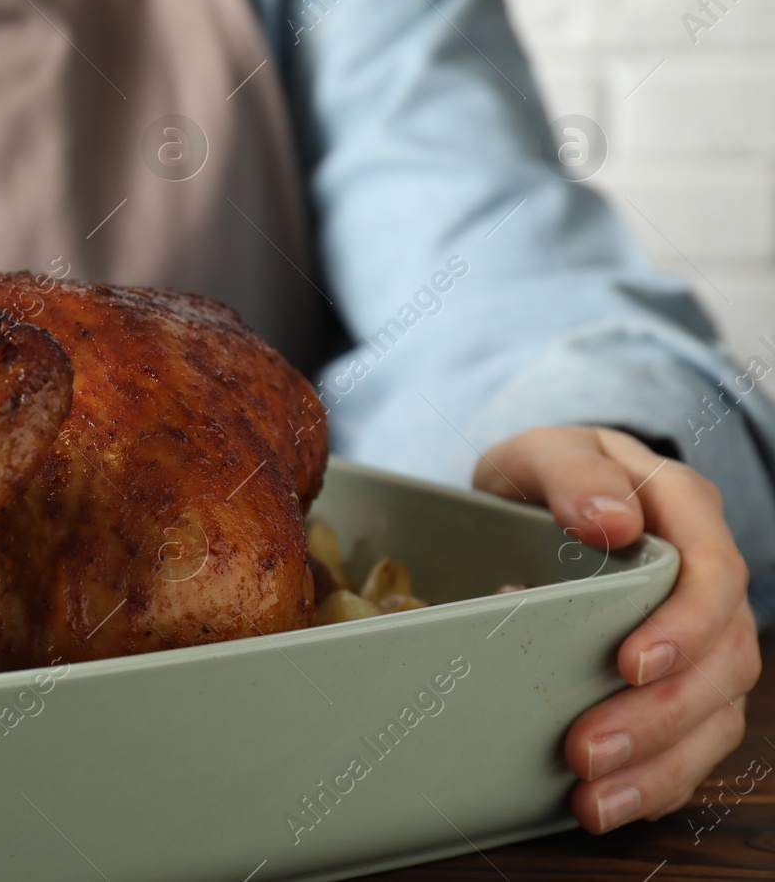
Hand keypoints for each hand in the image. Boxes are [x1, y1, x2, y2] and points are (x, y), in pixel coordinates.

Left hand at [473, 426, 760, 832]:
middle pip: (722, 659)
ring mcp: (703, 637)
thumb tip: (615, 519)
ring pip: (716, 713)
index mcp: (684, 513)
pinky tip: (610, 805)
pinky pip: (695, 744)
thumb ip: (571, 473)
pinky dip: (657, 781)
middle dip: (657, 714)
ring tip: (592, 795)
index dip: (683, 626)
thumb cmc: (543, 478)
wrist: (536, 503)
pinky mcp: (682, 683)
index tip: (630, 664)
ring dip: (657, 762)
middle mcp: (707, 581)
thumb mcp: (542, 454)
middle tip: (585, 749)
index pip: (713, 574)